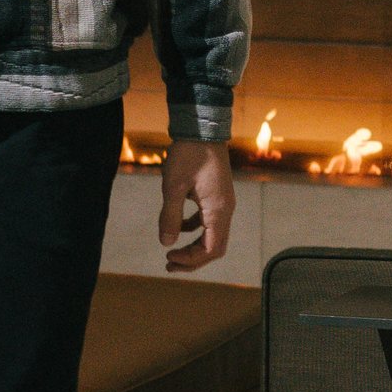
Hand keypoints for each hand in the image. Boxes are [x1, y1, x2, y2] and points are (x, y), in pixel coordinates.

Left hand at [159, 137, 234, 270]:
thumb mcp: (173, 187)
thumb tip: (166, 243)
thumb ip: (171, 217)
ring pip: (212, 235)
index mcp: (218, 210)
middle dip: (192, 259)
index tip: (168, 257)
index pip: (211, 249)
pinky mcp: (216, 195)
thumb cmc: (188, 154)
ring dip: (193, 247)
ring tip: (172, 253)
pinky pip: (208, 221)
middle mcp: (225, 209)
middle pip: (214, 247)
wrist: (202, 127)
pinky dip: (194, 230)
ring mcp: (222, 202)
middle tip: (168, 264)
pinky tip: (178, 228)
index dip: (191, 260)